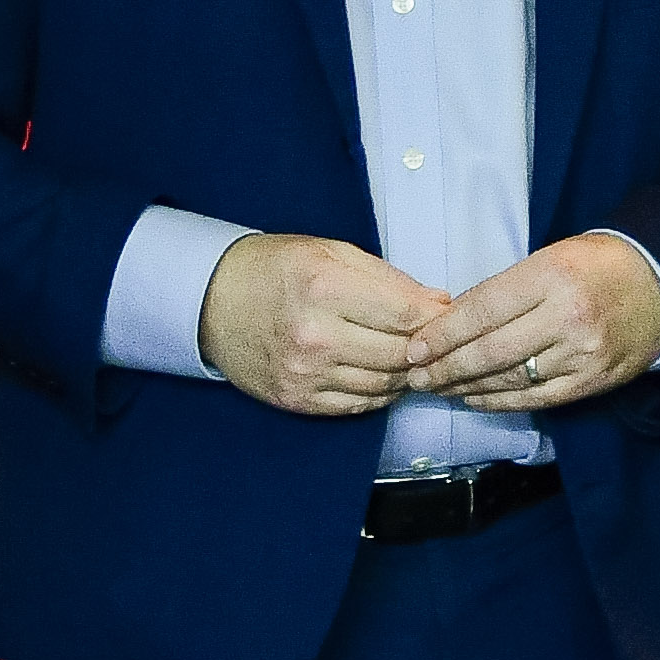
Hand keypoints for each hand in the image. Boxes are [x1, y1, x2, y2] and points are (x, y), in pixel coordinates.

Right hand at [199, 230, 454, 420]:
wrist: (212, 301)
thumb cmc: (274, 269)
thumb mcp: (330, 252)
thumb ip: (387, 278)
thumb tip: (436, 303)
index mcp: (325, 289)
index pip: (406, 315)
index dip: (436, 318)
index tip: (446, 315)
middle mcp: (316, 336)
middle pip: (400, 355)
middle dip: (424, 348)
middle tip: (432, 339)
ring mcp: (305, 374)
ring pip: (384, 385)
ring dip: (405, 373)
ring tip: (407, 356)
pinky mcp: (297, 400)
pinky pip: (357, 407)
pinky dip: (378, 394)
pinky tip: (380, 375)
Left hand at [400, 233, 659, 419]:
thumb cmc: (597, 266)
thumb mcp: (550, 257)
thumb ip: (505, 288)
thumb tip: (453, 320)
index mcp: (551, 276)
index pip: (482, 310)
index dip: (443, 333)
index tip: (414, 347)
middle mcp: (565, 318)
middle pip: (490, 351)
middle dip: (445, 367)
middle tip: (416, 375)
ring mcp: (580, 355)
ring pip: (508, 379)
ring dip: (465, 387)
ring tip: (438, 387)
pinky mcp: (591, 382)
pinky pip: (534, 399)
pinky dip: (499, 402)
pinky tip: (474, 398)